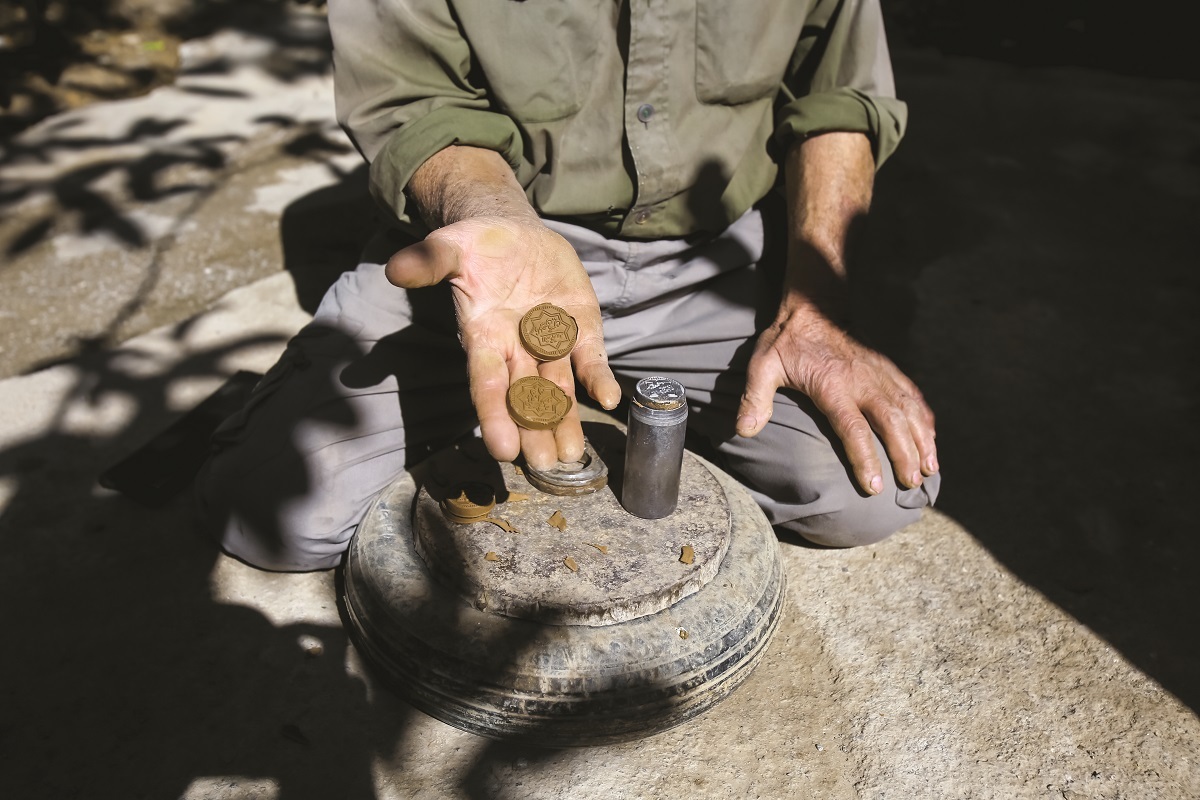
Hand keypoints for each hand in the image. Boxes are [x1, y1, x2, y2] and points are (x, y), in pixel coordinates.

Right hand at [384, 215, 620, 469]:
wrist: (513, 236)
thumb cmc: (476, 248)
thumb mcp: (450, 248)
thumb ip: (428, 261)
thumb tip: (395, 270)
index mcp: (484, 337)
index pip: (487, 384)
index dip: (495, 415)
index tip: (503, 450)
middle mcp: (517, 349)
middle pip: (525, 398)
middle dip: (534, 431)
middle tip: (544, 466)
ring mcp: (551, 343)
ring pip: (559, 390)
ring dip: (566, 421)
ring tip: (572, 454)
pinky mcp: (580, 329)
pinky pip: (590, 359)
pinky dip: (599, 379)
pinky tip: (610, 399)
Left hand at [735, 299, 937, 494]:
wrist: (812, 306)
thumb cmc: (786, 341)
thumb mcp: (762, 365)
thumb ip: (754, 398)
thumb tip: (744, 432)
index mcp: (833, 385)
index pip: (854, 428)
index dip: (865, 458)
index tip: (874, 486)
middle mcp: (863, 381)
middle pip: (891, 423)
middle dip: (905, 455)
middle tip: (911, 484)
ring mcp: (879, 373)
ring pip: (909, 410)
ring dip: (922, 440)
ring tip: (930, 470)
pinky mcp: (888, 367)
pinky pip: (913, 395)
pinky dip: (925, 417)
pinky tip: (931, 439)